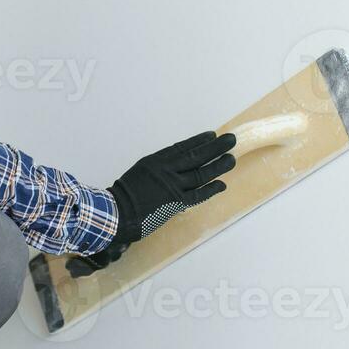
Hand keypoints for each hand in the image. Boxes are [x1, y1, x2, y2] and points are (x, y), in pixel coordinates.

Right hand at [76, 129, 236, 272]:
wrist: (117, 213)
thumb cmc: (125, 193)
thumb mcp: (141, 171)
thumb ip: (160, 167)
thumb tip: (178, 165)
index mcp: (156, 161)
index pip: (183, 147)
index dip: (199, 141)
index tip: (213, 135)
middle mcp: (167, 171)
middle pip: (196, 157)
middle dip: (215, 148)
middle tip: (230, 140)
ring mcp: (173, 187)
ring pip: (201, 174)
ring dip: (218, 167)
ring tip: (231, 159)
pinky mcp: (176, 203)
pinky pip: (198, 195)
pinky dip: (211, 190)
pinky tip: (222, 185)